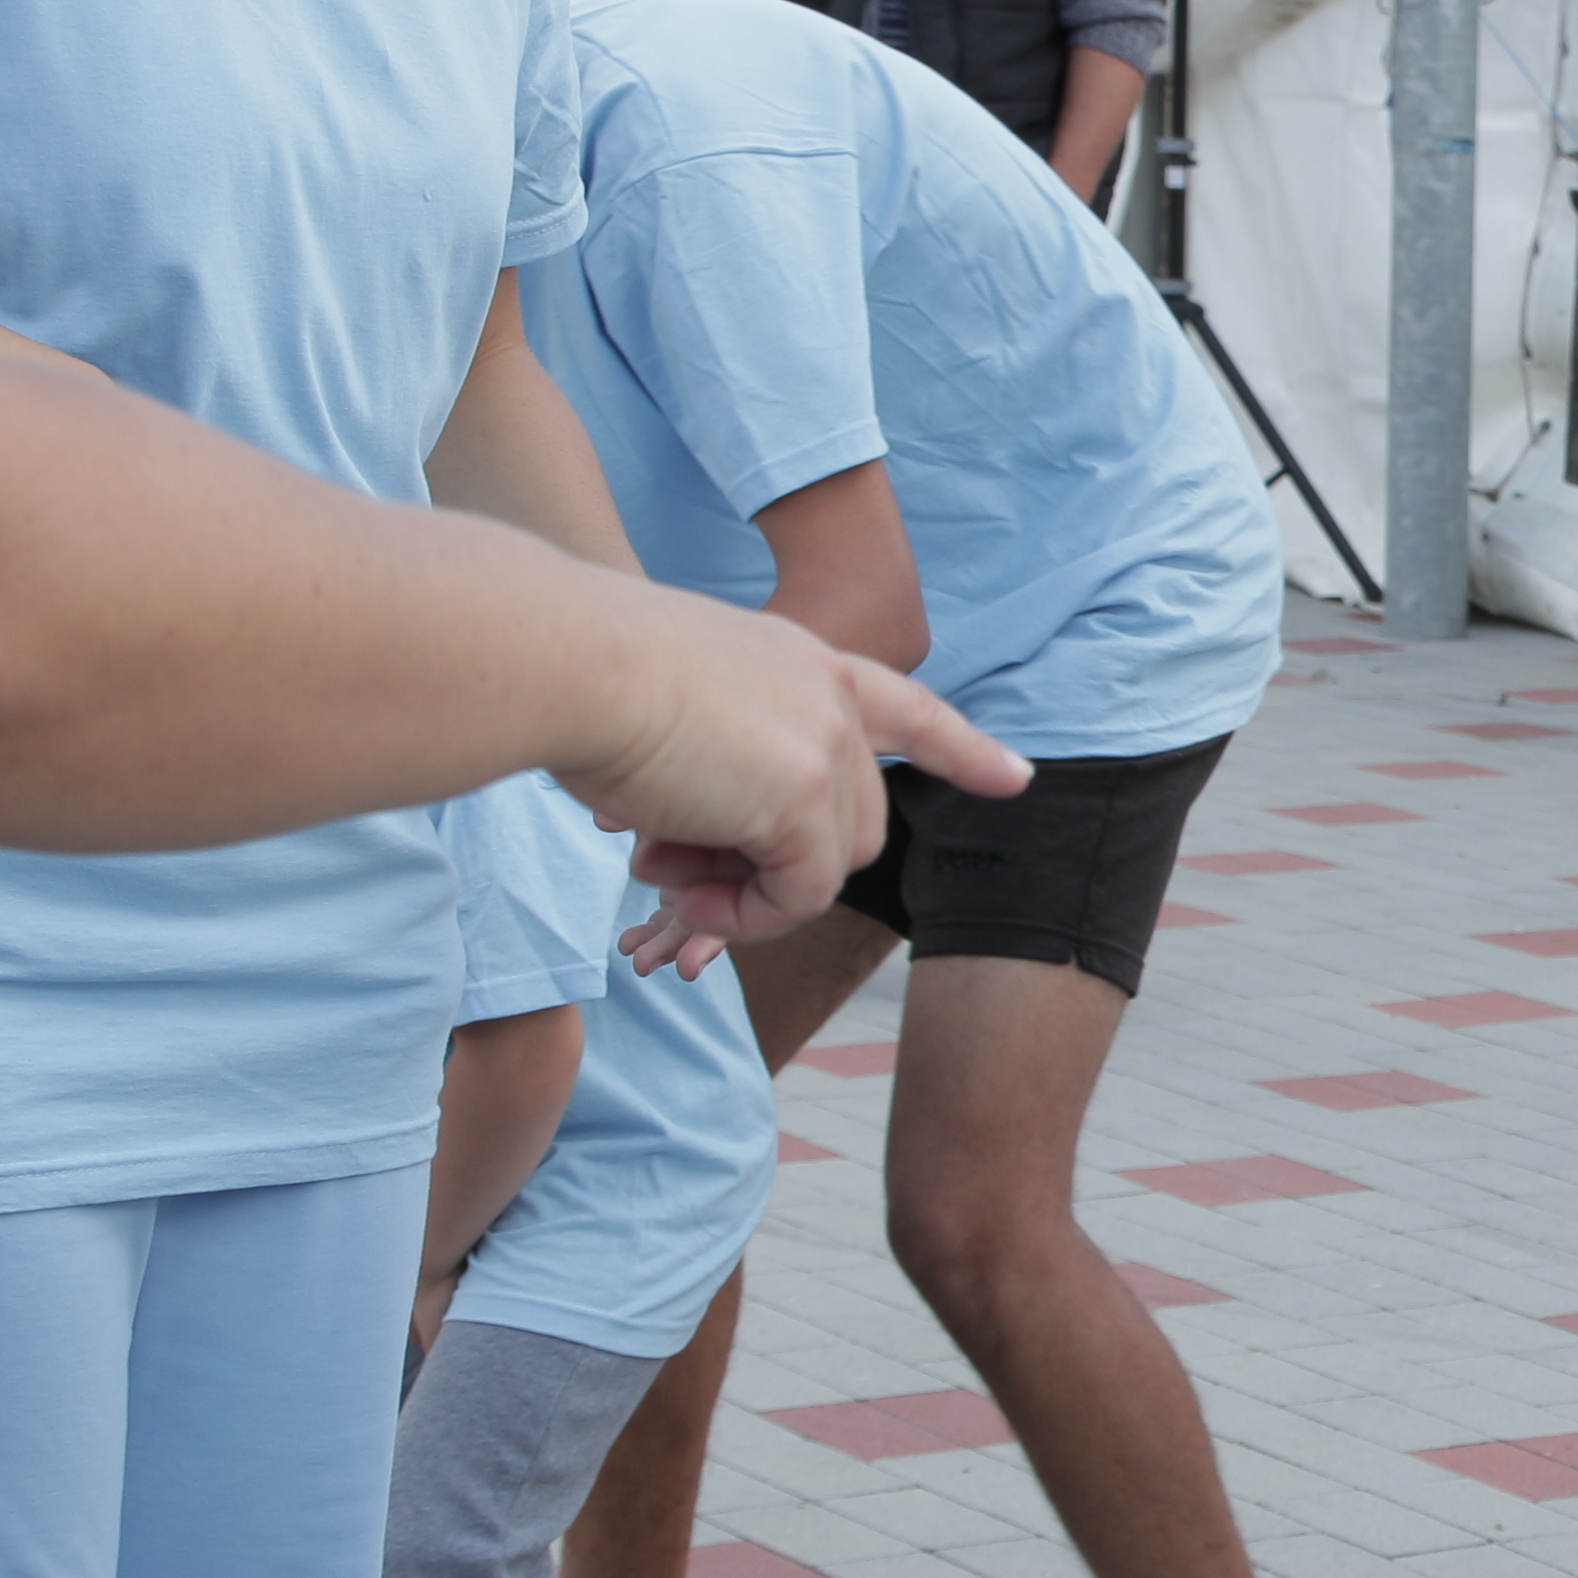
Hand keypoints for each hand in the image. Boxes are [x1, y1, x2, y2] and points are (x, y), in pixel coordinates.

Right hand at [563, 597, 1027, 978]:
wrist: (561, 660)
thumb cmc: (578, 678)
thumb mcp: (671, 712)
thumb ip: (720, 771)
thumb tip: (703, 854)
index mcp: (800, 659)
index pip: (907, 708)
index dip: (962, 750)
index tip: (1015, 780)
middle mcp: (829, 696)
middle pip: (850, 820)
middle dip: (770, 862)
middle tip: (667, 869)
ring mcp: (826, 746)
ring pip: (828, 863)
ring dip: (748, 892)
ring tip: (660, 875)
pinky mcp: (804, 799)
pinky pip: (799, 895)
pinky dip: (750, 918)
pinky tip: (687, 906)